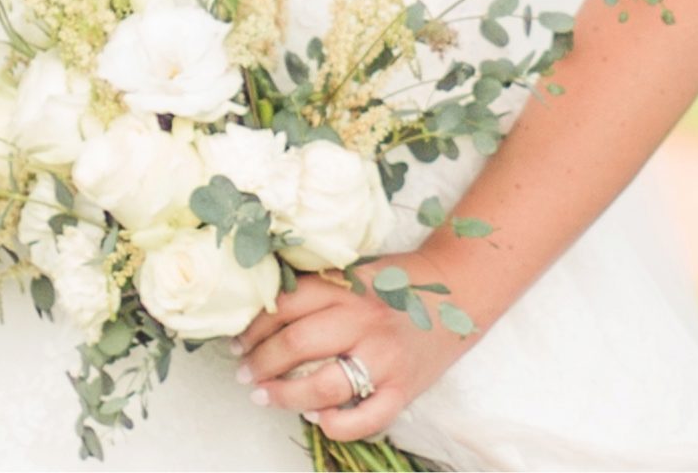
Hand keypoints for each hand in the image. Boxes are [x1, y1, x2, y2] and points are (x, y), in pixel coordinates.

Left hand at [234, 255, 469, 443]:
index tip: (238, 341)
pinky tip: (316, 419)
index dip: (255, 326)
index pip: (287, 305)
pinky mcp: (403, 389)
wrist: (459, 290)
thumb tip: (264, 308)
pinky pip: (364, 419)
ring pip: (322, 384)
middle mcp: (364, 319)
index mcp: (348, 284)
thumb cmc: (398, 281)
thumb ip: (320, 286)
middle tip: (244, 373)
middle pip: (297, 343)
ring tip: (264, 396)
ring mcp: (384, 357)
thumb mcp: (356, 271)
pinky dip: (334, 424)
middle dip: (261, 362)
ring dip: (284, 394)